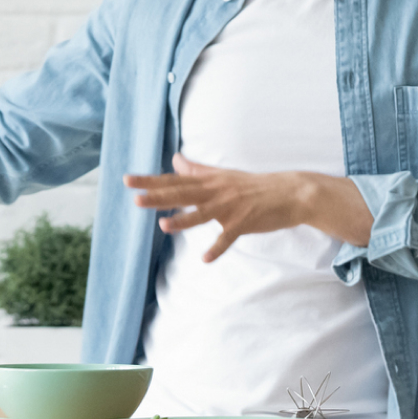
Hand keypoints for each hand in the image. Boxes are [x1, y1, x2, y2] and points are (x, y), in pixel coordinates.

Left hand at [123, 154, 372, 261]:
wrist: (290, 192)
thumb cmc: (254, 185)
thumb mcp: (223, 175)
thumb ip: (197, 170)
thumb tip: (174, 159)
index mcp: (209, 181)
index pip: (174, 181)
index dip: (150, 181)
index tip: (127, 180)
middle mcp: (216, 192)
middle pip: (182, 194)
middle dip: (158, 196)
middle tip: (135, 198)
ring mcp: (230, 208)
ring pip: (203, 214)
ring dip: (183, 220)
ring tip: (163, 226)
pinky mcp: (244, 223)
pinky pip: (228, 238)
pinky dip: (217, 248)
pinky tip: (205, 258)